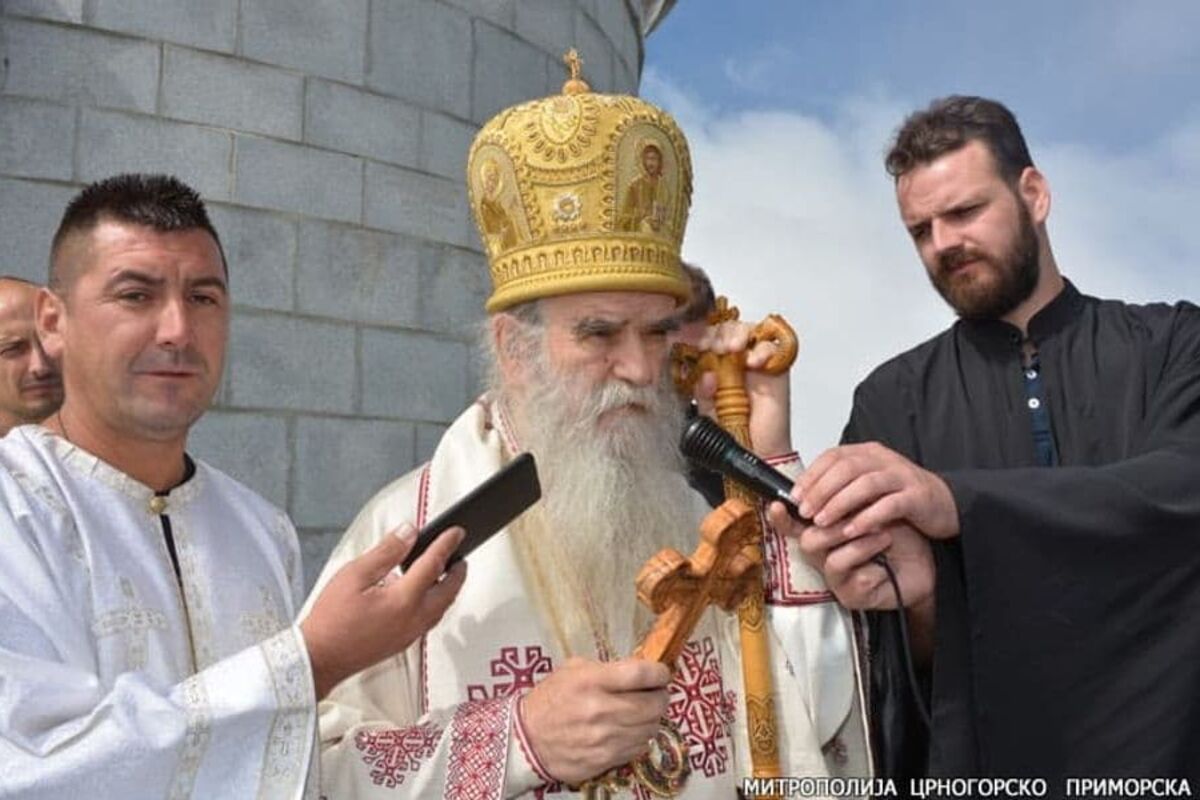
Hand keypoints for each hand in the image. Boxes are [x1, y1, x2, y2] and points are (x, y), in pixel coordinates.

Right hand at [301, 524, 466, 699]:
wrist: (319, 658)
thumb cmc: (330, 619)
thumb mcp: (354, 574)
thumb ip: (386, 552)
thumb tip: (408, 534)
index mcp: (403, 600)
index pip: (434, 564)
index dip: (446, 544)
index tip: (456, 532)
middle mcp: (413, 619)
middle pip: (448, 591)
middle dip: (458, 571)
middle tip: (460, 554)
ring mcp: (411, 634)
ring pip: (441, 608)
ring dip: (448, 588)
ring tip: (446, 572)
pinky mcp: (403, 643)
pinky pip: (430, 620)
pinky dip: (435, 603)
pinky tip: (423, 596)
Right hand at [520, 657, 670, 784]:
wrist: (526, 739)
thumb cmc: (550, 699)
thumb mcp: (573, 670)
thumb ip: (606, 669)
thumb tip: (638, 670)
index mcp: (590, 681)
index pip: (639, 674)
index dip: (659, 672)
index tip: (662, 673)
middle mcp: (600, 710)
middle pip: (653, 704)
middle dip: (661, 696)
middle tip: (657, 693)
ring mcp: (604, 739)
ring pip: (650, 728)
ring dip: (653, 718)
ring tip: (643, 712)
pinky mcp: (605, 760)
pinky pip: (639, 747)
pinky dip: (641, 737)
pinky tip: (630, 730)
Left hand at [697, 320, 791, 456]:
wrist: (756, 450)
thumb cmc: (732, 432)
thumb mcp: (707, 411)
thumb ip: (702, 392)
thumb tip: (706, 376)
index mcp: (712, 366)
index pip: (705, 338)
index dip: (699, 337)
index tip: (695, 344)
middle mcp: (732, 361)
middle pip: (725, 329)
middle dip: (718, 333)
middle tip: (714, 346)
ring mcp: (754, 362)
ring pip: (747, 330)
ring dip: (737, 334)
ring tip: (733, 349)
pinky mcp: (776, 367)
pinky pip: (772, 346)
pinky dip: (762, 349)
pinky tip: (754, 362)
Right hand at [777, 506, 934, 612]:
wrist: (927, 561)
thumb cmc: (899, 533)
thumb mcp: (872, 507)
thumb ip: (847, 498)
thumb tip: (830, 478)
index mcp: (825, 532)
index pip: (793, 525)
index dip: (781, 518)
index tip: (778, 505)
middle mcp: (824, 556)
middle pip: (807, 540)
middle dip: (834, 525)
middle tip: (859, 513)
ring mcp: (836, 578)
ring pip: (828, 558)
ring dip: (857, 541)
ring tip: (883, 533)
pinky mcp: (851, 595)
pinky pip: (852, 575)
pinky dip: (870, 557)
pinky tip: (886, 551)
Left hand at [796, 442, 958, 538]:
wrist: (946, 504)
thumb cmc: (902, 497)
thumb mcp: (868, 487)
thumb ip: (841, 488)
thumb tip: (804, 499)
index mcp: (868, 453)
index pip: (833, 456)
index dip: (811, 475)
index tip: (794, 496)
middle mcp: (884, 459)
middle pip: (845, 468)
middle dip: (820, 491)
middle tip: (805, 512)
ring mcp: (902, 475)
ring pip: (865, 484)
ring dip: (839, 504)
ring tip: (822, 522)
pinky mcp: (917, 496)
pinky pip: (889, 505)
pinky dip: (868, 518)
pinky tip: (852, 531)